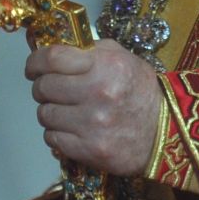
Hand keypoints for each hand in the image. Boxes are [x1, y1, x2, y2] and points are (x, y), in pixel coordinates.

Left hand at [26, 41, 160, 176]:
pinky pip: (52, 139)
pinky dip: (57, 134)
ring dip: (50, 112)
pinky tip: (72, 129)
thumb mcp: (121, 57)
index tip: (33, 68)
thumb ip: (87, 50)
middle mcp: (98, 93)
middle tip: (52, 91)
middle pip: (43, 87)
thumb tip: (50, 49)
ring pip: (44, 115)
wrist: (166, 132)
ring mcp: (93, 124)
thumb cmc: (140, 91)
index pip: (52, 58)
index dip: (35, 62)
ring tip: (66, 111)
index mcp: (105, 65)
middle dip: (42, 88)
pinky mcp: (91, 150)